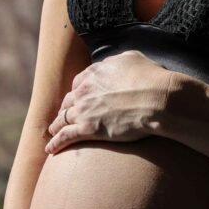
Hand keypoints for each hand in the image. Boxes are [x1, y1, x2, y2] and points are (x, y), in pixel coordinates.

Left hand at [44, 50, 172, 153]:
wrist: (157, 99)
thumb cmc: (151, 79)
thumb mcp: (134, 58)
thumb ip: (120, 60)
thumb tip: (118, 63)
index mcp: (96, 72)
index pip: (79, 82)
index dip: (78, 90)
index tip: (78, 97)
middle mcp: (85, 89)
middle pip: (69, 100)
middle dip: (65, 108)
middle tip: (64, 115)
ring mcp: (84, 110)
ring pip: (63, 118)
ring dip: (57, 125)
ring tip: (53, 132)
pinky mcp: (88, 129)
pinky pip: (66, 137)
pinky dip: (56, 143)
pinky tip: (51, 150)